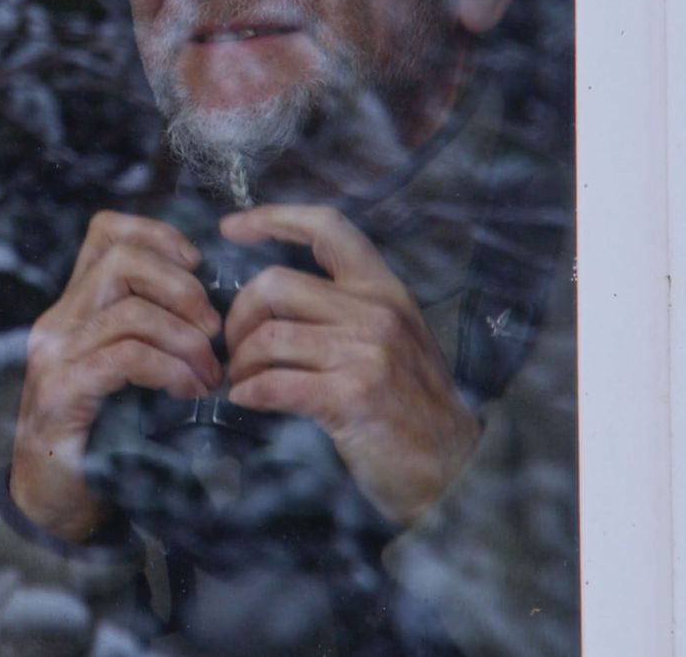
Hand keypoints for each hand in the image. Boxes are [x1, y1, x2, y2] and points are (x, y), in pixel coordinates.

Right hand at [9, 211, 221, 541]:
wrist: (52, 501)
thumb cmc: (99, 436)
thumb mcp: (124, 373)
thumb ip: (150, 335)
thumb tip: (215, 312)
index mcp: (73, 308)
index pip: (106, 233)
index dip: (158, 235)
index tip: (197, 267)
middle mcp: (57, 322)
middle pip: (121, 260)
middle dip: (182, 288)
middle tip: (213, 330)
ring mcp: (55, 355)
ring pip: (129, 310)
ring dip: (185, 340)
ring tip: (208, 374)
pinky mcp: (62, 392)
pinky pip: (126, 358)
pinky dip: (169, 369)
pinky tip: (187, 391)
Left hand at [220, 204, 479, 525]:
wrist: (453, 467)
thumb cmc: (413, 407)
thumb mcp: (393, 339)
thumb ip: (345, 310)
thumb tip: (270, 296)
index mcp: (384, 290)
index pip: (327, 228)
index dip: (273, 218)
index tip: (231, 228)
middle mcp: (377, 312)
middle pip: (274, 283)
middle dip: (239, 316)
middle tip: (235, 348)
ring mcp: (366, 353)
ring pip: (268, 335)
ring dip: (241, 362)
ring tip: (241, 380)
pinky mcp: (352, 396)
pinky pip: (275, 382)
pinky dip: (249, 392)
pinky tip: (247, 400)